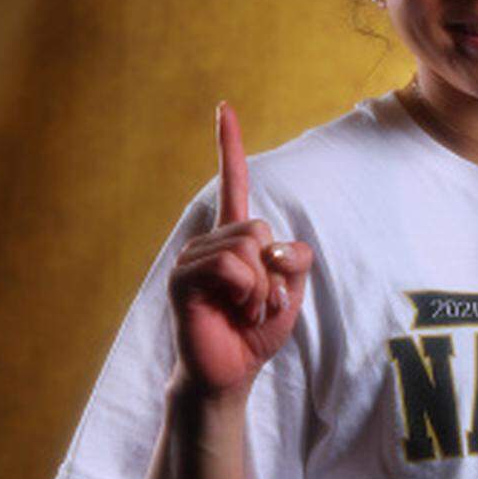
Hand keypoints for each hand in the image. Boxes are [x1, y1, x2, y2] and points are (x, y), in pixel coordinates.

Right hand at [168, 103, 312, 397]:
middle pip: (258, 227)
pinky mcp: (183, 278)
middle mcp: (209, 241)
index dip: (229, 145)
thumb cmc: (256, 331)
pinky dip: (248, 291)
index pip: (233, 183)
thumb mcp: (291, 292)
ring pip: (247, 246)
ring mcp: (192, 257)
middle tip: (264, 302)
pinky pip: (231, 265)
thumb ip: (294, 261)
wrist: (231, 372)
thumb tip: (275, 248)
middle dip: (274, 271)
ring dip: (262, 287)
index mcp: (234, 238)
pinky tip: (236, 311)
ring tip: (248, 310)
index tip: (224, 107)